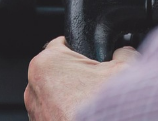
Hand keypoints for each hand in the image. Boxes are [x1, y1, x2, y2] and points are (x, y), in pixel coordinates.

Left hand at [24, 36, 138, 120]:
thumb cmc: (105, 107)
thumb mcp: (124, 69)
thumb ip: (122, 52)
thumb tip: (123, 51)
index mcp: (47, 63)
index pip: (62, 44)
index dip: (81, 50)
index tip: (93, 59)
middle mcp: (33, 87)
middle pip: (58, 72)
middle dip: (76, 77)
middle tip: (97, 86)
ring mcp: (34, 111)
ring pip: (54, 95)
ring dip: (70, 98)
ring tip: (92, 105)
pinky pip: (53, 114)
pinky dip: (66, 114)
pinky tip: (85, 118)